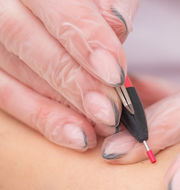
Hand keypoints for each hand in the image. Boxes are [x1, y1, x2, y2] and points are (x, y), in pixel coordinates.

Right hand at [0, 0, 138, 149]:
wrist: (59, 11)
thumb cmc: (91, 4)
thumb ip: (111, 7)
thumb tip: (117, 30)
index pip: (56, 5)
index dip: (87, 40)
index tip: (115, 75)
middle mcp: (1, 4)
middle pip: (26, 40)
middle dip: (74, 82)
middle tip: (110, 112)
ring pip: (12, 72)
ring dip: (60, 108)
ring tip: (99, 128)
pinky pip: (6, 94)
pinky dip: (42, 118)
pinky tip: (77, 136)